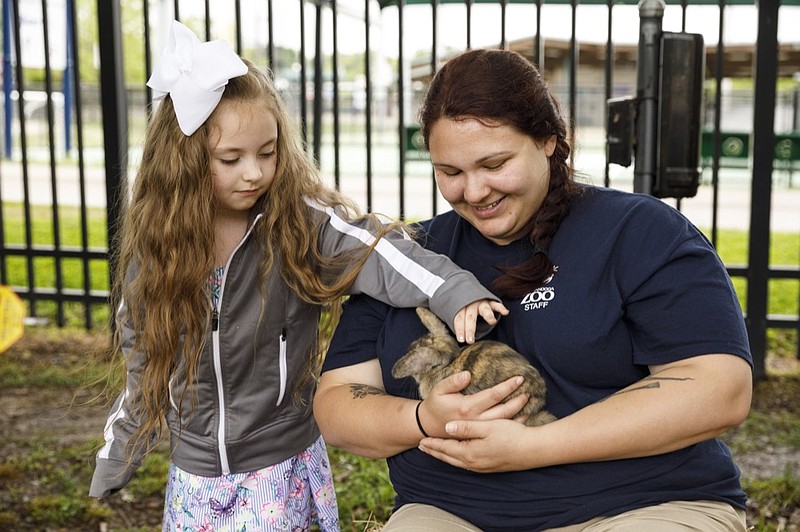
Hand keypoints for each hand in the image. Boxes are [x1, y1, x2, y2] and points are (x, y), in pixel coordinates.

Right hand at [417, 371, 528, 437]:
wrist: (429, 428)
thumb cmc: (436, 405)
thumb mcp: (439, 390)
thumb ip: (453, 381)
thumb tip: (468, 374)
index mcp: (467, 407)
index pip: (493, 395)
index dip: (507, 386)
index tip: (519, 378)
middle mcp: (476, 420)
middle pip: (503, 410)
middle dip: (517, 399)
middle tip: (528, 390)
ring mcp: (479, 430)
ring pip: (504, 421)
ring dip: (518, 411)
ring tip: (527, 401)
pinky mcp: (480, 435)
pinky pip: (500, 429)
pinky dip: (513, 423)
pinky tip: (522, 417)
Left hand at [418, 418, 532, 472]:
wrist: (533, 451)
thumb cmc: (511, 436)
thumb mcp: (487, 427)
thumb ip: (466, 428)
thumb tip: (447, 428)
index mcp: (470, 452)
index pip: (446, 448)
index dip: (433, 444)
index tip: (421, 441)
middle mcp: (474, 463)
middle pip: (448, 457)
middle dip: (435, 451)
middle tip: (422, 447)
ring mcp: (482, 467)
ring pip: (457, 462)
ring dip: (445, 456)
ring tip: (437, 451)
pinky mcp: (490, 467)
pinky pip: (467, 464)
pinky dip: (457, 459)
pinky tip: (459, 456)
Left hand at [453, 299, 508, 343]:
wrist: (466, 291)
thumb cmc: (462, 307)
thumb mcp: (457, 314)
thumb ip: (458, 324)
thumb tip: (458, 340)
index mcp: (460, 307)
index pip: (459, 318)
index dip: (459, 329)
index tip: (461, 340)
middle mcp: (471, 303)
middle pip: (470, 317)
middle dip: (470, 329)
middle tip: (470, 340)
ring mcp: (481, 302)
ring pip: (484, 309)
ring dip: (488, 316)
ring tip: (492, 322)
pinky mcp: (491, 301)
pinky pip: (496, 304)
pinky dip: (501, 308)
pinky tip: (505, 312)